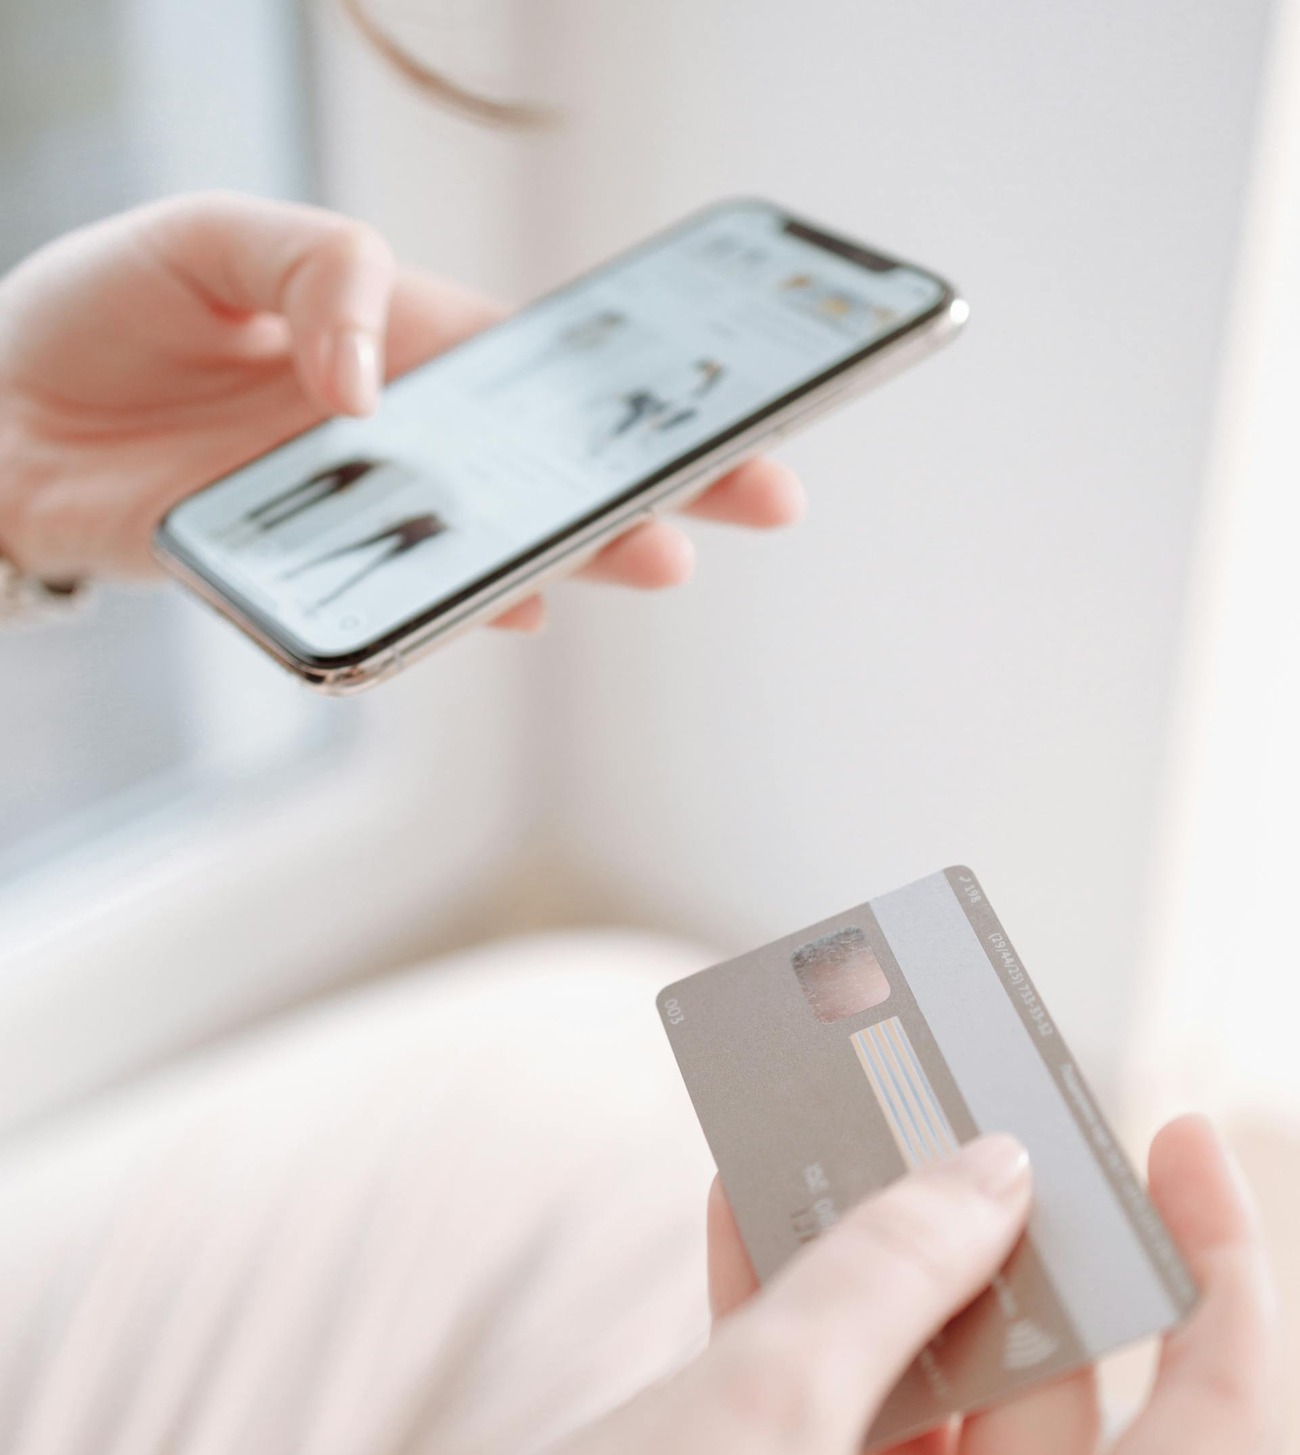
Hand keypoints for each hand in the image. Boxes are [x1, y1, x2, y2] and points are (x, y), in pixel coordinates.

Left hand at [0, 193, 803, 620]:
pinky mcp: (296, 581)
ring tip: (657, 558)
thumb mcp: (215, 236)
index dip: (642, 386)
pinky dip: (449, 609)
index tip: (742, 400)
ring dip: (578, 552)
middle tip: (760, 499)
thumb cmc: (105, 309)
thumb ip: (321, 271)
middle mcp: (394, 441)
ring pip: (489, 544)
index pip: (543, 370)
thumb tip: (374, 386)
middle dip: (658, 482)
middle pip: (549, 470)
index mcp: (399, 344)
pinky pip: (391, 604)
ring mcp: (353, 518)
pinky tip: (513, 602)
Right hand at [40, 1118, 1273, 1454]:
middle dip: (989, 1260)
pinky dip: (822, 1388)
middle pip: (1062, 1424)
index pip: (1221, 1427)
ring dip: (878, 1305)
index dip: (1212, 1258)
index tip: (1172, 1134)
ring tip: (829, 1151)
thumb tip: (989, 1173)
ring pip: (948, 1448)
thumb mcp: (756, 1410)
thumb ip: (891, 1269)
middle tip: (954, 1125)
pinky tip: (749, 1246)